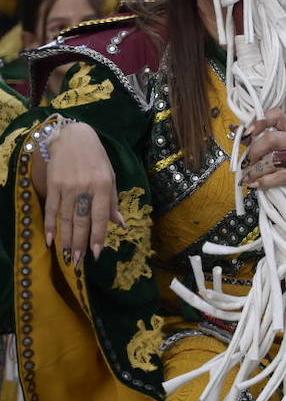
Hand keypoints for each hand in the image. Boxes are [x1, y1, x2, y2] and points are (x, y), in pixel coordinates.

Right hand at [40, 121, 124, 263]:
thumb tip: (120, 224)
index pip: (101, 216)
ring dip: (66, 240)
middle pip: (81, 221)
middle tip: (78, 262)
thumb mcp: (111, 176)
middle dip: (80, 243)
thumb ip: (113, 201)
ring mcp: (67, 187)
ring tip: (67, 256)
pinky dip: (50, 226)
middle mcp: (85, 187)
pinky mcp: (53, 186)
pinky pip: (52, 210)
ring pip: (66, 219)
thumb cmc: (97, 158)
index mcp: (104, 185)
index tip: (96, 253)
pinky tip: (51, 240)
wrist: (72, 138)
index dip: (98, 236)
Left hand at [241, 108, 285, 205]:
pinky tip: (257, 183)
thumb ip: (258, 142)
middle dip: (254, 152)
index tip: (247, 133)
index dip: (260, 122)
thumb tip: (240, 138)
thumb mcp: (275, 149)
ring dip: (256, 171)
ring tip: (249, 177)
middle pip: (271, 138)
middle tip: (248, 161)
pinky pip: (279, 176)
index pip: (276, 115)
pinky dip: (264, 182)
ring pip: (273, 159)